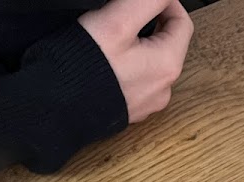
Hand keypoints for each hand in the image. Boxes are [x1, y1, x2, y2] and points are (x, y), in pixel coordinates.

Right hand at [80, 0, 194, 123]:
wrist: (60, 104)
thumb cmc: (86, 66)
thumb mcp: (118, 20)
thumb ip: (148, 1)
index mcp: (167, 67)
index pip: (183, 24)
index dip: (167, 3)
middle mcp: (163, 90)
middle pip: (169, 45)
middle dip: (154, 24)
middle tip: (129, 12)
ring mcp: (147, 103)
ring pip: (153, 63)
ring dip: (142, 44)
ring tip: (118, 36)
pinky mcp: (131, 109)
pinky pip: (138, 80)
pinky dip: (130, 65)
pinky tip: (111, 60)